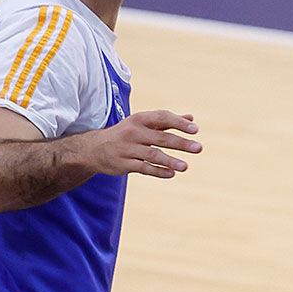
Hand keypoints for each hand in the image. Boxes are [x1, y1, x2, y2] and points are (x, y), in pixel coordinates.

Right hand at [78, 110, 200, 178]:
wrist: (94, 149)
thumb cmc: (126, 133)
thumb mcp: (143, 123)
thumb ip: (167, 121)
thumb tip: (191, 117)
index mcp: (140, 119)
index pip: (162, 118)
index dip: (179, 123)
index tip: (195, 130)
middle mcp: (133, 133)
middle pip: (161, 138)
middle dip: (181, 143)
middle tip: (199, 148)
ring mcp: (127, 149)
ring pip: (153, 155)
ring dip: (171, 161)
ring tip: (186, 167)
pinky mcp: (123, 164)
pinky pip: (144, 168)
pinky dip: (158, 171)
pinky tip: (172, 174)